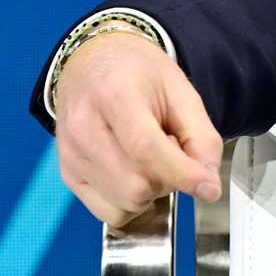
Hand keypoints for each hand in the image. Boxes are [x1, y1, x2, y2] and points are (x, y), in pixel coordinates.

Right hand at [54, 31, 223, 226]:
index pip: (145, 147)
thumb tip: (208, 183)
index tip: (208, 187)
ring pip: (124, 203)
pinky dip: (130, 202)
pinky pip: (108, 212)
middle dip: (167, 179)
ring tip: (149, 158)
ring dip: (150, 192)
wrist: (92, 63)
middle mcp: (84, 127)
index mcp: (114, 95)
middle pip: (135, 185)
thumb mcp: (180, 90)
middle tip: (170, 150)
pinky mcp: (67, 174)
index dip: (181, 172)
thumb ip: (201, 136)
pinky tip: (132, 172)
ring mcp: (71, 154)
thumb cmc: (137, 74)